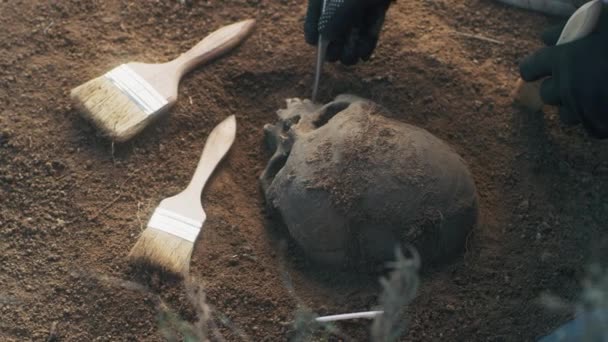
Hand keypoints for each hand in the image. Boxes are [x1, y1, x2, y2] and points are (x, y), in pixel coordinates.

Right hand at [304, 0, 392, 64]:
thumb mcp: (351, 2)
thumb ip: (336, 18)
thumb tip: (322, 37)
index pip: (317, 10)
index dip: (315, 26)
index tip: (316, 45)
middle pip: (335, 20)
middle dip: (335, 41)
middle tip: (335, 58)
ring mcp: (362, 0)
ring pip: (354, 25)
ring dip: (351, 44)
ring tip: (351, 59)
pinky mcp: (379, 3)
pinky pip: (370, 23)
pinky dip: (367, 39)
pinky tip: (364, 54)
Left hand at [519, 11, 607, 137]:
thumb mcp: (599, 19)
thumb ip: (570, 28)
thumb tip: (546, 38)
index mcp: (562, 57)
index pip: (528, 69)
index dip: (535, 68)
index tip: (542, 67)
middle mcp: (568, 85)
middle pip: (547, 94)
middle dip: (559, 87)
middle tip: (579, 77)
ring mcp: (585, 108)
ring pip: (566, 115)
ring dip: (576, 105)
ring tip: (596, 92)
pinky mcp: (601, 126)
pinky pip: (590, 127)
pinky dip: (597, 119)